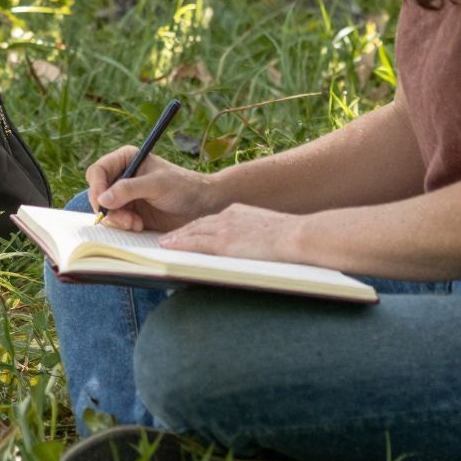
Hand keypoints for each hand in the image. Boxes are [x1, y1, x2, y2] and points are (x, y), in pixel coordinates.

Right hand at [85, 146, 219, 234]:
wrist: (202, 205)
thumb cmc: (182, 187)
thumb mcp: (156, 185)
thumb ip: (128, 189)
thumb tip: (103, 198)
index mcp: (126, 159)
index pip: (98, 171)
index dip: (97, 187)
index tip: (104, 204)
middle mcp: (122, 176)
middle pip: (98, 192)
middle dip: (108, 208)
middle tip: (124, 219)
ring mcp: (125, 195)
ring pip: (105, 209)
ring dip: (117, 219)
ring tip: (135, 223)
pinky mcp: (131, 212)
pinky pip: (115, 220)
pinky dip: (123, 225)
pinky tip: (139, 225)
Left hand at [160, 201, 306, 262]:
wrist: (297, 235)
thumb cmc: (291, 237)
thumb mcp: (270, 231)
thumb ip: (258, 236)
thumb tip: (257, 246)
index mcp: (240, 213)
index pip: (212, 220)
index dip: (198, 227)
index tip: (188, 231)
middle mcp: (228, 216)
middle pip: (198, 224)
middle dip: (182, 231)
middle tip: (168, 238)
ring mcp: (225, 229)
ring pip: (193, 232)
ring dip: (177, 238)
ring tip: (164, 244)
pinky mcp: (224, 243)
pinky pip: (195, 243)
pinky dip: (180, 245)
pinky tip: (168, 248)